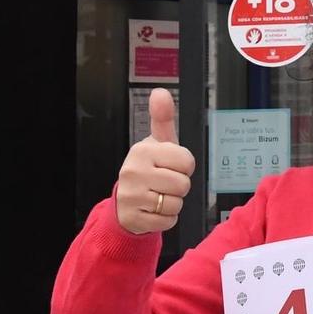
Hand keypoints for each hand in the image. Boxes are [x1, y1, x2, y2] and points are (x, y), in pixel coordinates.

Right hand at [115, 88, 195, 234]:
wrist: (126, 201)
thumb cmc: (149, 169)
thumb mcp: (158, 143)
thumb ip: (162, 118)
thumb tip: (160, 92)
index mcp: (143, 151)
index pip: (186, 161)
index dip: (184, 166)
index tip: (170, 166)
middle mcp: (133, 171)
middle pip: (183, 184)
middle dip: (179, 186)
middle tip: (164, 183)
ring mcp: (131, 196)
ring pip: (176, 204)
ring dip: (173, 203)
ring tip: (158, 195)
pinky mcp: (134, 218)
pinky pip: (168, 221)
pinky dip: (166, 218)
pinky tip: (154, 209)